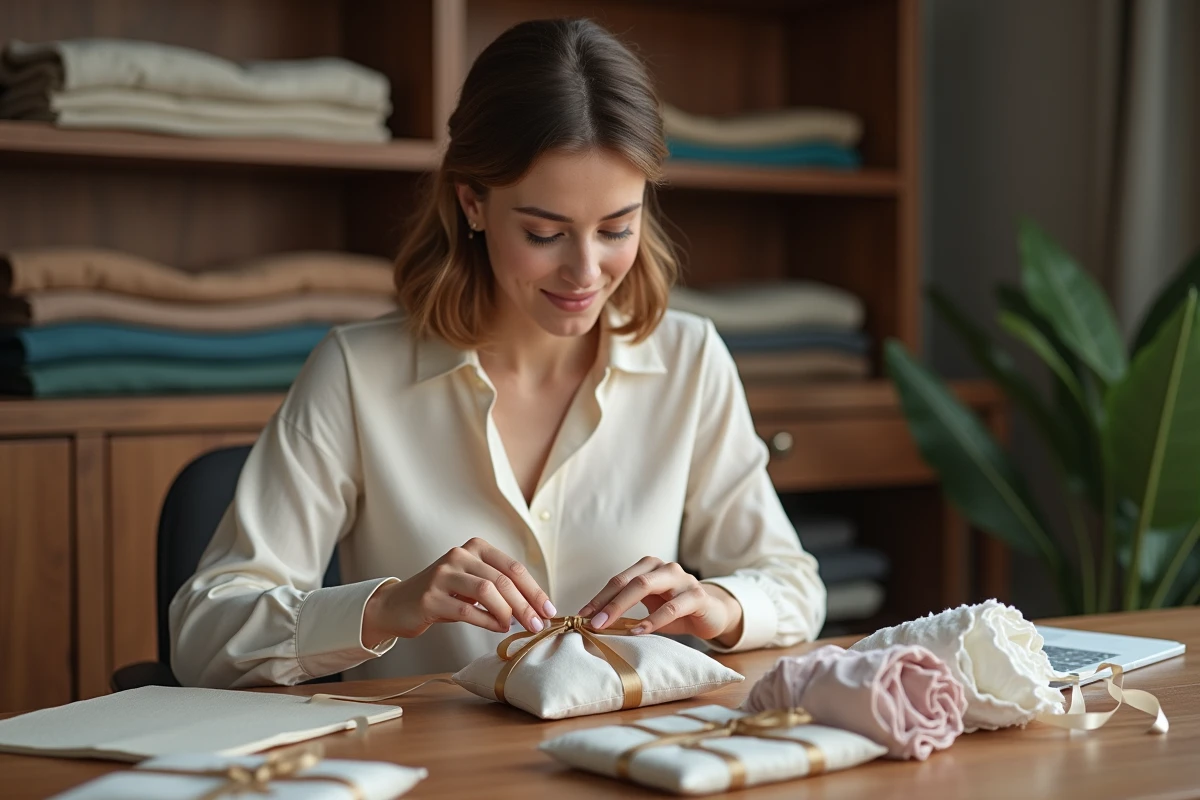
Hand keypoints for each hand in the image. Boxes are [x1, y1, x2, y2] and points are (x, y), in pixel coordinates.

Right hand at [362, 538, 555, 644]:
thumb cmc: (444, 595)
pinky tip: (497, 629)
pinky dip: (487, 621)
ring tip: (516, 627)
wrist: (399, 604)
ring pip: (487, 590)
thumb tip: (535, 609)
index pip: (513, 567)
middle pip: (503, 580)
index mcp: (476, 548)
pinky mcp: (431, 596)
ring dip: (508, 612)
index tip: (548, 610)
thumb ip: (500, 589)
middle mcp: (460, 555)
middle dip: (525, 605)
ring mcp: (443, 574)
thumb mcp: (473, 583)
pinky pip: (467, 609)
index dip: (534, 590)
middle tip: (538, 626)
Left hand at [577, 557, 742, 644]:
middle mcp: (664, 567)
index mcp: (649, 566)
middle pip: (630, 581)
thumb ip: (627, 608)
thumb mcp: (649, 606)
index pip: (618, 581)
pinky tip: (639, 631)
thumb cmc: (674, 610)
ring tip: (607, 625)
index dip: (598, 598)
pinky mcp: (697, 596)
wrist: (712, 614)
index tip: (581, 615)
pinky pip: (672, 607)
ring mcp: (682, 579)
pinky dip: (653, 620)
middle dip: (607, 602)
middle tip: (591, 622)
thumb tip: (592, 621)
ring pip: (647, 587)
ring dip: (623, 607)